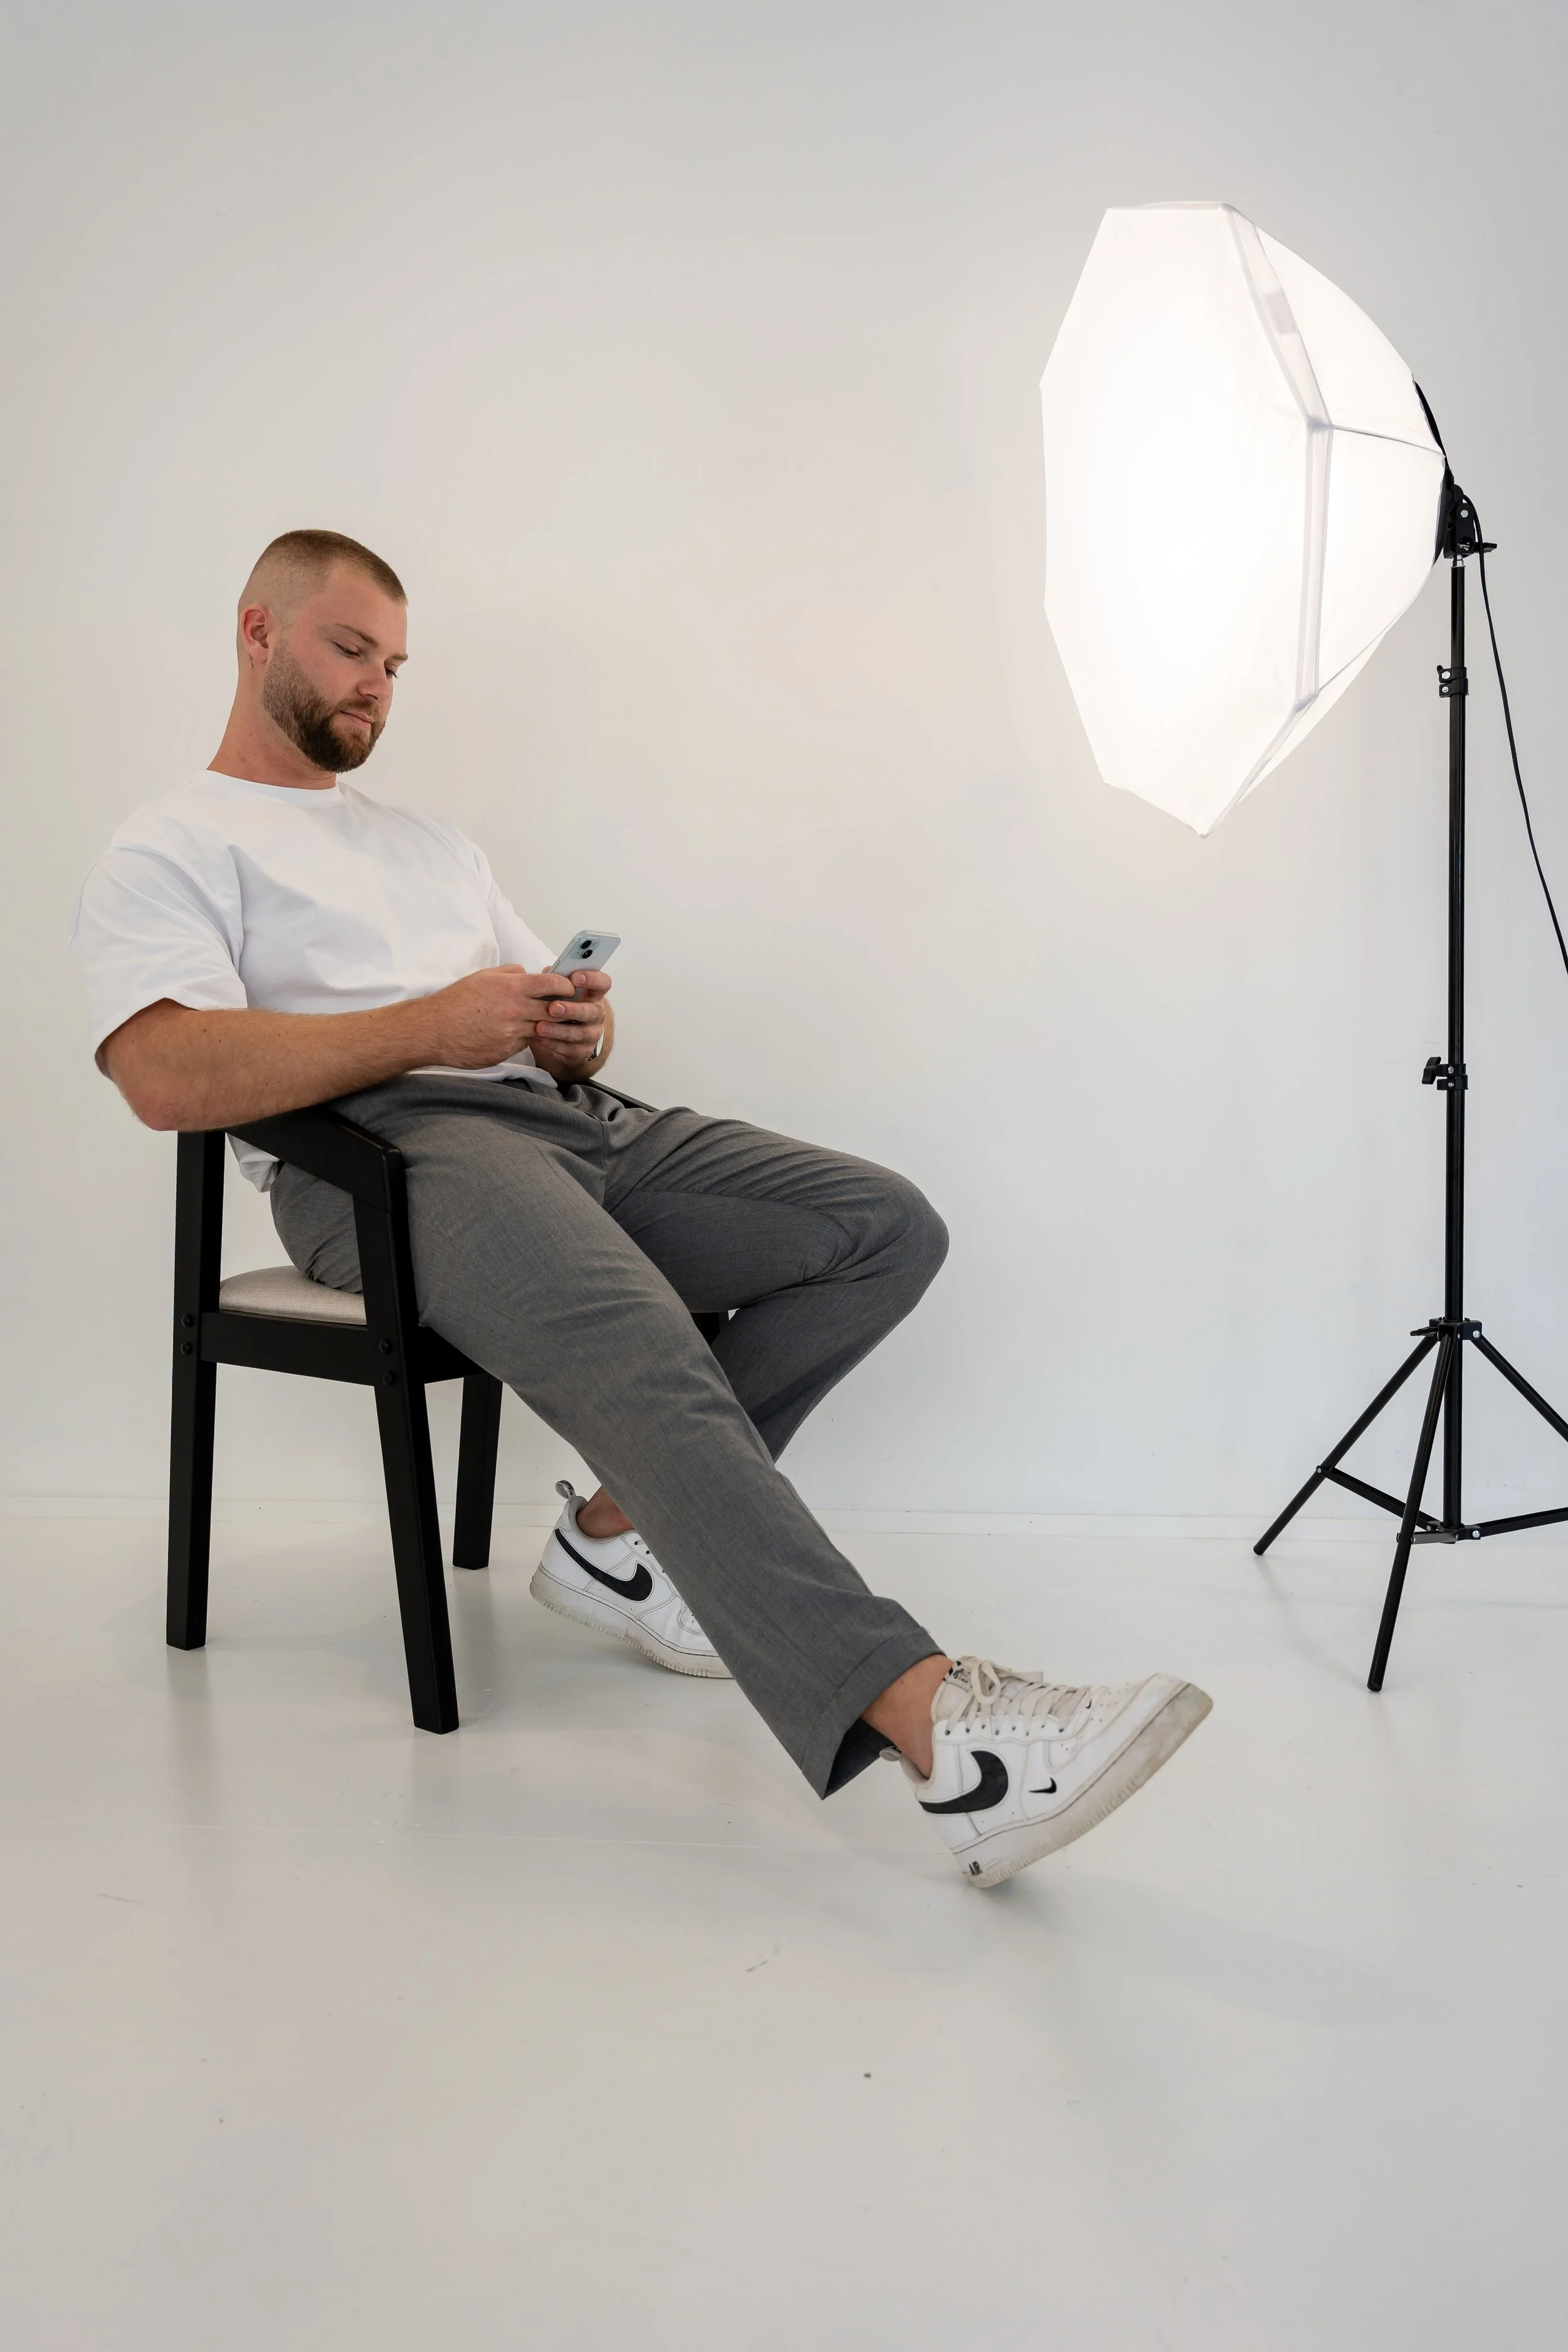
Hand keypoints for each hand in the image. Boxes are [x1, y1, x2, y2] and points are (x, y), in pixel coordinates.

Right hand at [423, 965, 577, 1066]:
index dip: (565, 985)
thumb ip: (510, 973)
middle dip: (562, 1007)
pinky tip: (514, 1034)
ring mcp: (512, 1032)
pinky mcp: (507, 1050)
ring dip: (545, 1025)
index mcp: (511, 987)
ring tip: (542, 1020)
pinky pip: (525, 1043)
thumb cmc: (456, 1001)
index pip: (552, 983)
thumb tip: (528, 973)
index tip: (570, 987)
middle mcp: (515, 1010)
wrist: (434, 1030)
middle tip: (566, 1006)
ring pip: (542, 1028)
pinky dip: (524, 1038)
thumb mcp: (483, 977)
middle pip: (554, 1009)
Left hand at [531, 967, 611, 1074]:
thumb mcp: (561, 992)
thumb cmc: (563, 1007)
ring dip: (559, 1030)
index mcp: (594, 995)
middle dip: (572, 1009)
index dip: (592, 979)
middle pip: (592, 1011)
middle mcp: (597, 1014)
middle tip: (553, 1007)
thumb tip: (547, 973)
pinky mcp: (582, 1051)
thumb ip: (556, 981)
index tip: (575, 977)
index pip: (603, 984)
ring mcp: (591, 1034)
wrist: (566, 1037)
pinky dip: (552, 1044)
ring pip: (579, 1033)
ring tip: (540, 1027)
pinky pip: (569, 1049)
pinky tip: (539, 1038)